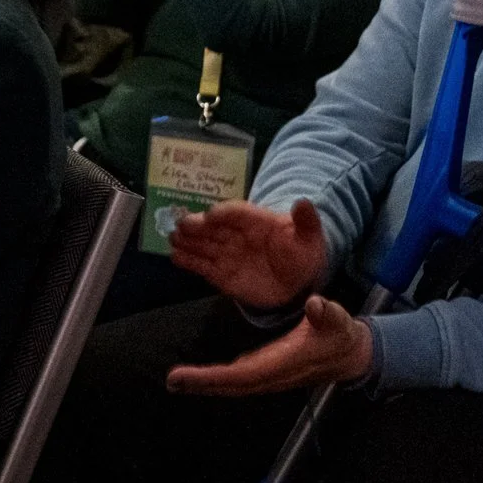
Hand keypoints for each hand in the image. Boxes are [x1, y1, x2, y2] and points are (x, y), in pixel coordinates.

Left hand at [165, 295, 372, 395]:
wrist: (351, 355)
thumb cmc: (341, 336)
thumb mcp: (338, 322)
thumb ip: (328, 314)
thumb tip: (315, 303)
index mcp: (283, 364)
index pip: (242, 375)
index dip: (214, 377)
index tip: (186, 376)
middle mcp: (271, 374)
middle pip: (231, 385)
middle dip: (201, 384)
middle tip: (172, 381)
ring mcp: (268, 374)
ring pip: (232, 383)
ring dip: (206, 383)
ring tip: (179, 380)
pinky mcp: (267, 370)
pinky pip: (237, 378)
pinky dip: (217, 378)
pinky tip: (201, 375)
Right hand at [169, 197, 330, 309]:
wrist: (298, 281)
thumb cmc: (302, 253)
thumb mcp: (310, 237)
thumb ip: (306, 221)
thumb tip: (305, 201)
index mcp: (256, 221)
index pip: (237, 212)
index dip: (224, 213)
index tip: (211, 216)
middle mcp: (237, 235)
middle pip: (214, 227)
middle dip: (197, 225)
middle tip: (181, 224)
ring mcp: (227, 254)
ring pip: (204, 245)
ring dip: (188, 241)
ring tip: (173, 238)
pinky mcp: (222, 274)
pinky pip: (202, 266)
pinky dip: (188, 261)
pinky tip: (175, 257)